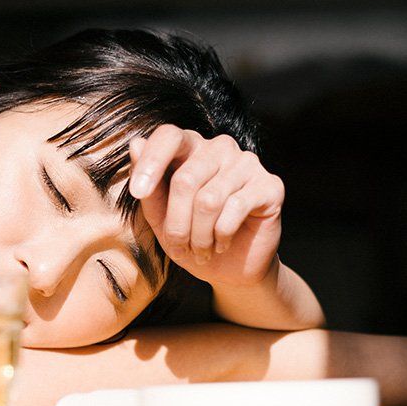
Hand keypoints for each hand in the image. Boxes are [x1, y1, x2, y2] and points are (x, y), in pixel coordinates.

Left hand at [128, 125, 283, 286]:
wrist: (232, 270)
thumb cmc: (193, 239)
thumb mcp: (161, 220)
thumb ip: (149, 187)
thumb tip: (136, 143)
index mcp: (192, 148)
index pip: (169, 135)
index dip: (151, 162)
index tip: (136, 192)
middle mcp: (220, 148)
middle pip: (186, 179)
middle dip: (177, 224)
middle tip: (180, 248)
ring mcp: (247, 163)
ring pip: (209, 200)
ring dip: (199, 236)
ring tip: (201, 251)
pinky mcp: (270, 185)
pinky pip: (235, 208)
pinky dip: (222, 235)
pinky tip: (221, 244)